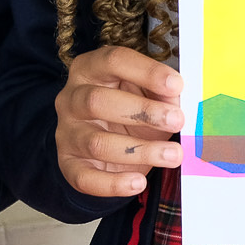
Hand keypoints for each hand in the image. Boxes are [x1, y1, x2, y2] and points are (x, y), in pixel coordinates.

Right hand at [54, 45, 183, 199]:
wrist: (102, 143)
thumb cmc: (129, 110)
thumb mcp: (146, 93)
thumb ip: (160, 91)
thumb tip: (175, 96)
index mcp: (90, 69)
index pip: (113, 61)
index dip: (146, 72)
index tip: (177, 85)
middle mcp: (71, 98)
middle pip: (97, 100)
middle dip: (142, 111)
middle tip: (178, 120)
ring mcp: (67, 133)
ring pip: (96, 142)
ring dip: (140, 150)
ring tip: (173, 155)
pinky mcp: (68, 164)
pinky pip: (85, 178)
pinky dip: (113, 184)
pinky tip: (139, 182)